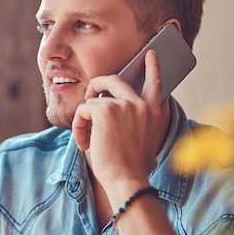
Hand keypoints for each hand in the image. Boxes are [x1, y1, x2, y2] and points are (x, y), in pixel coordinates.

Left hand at [72, 50, 163, 199]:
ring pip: (93, 101)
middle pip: (114, 80)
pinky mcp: (105, 109)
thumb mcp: (143, 144)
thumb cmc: (132, 169)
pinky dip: (78, 127)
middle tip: (91, 93)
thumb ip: (135, 125)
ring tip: (88, 141)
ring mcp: (124, 104)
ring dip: (85, 121)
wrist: (127, 180)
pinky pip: (83, 110)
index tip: (150, 54)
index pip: (155, 82)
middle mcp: (141, 104)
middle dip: (98, 83)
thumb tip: (116, 115)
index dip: (152, 66)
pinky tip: (84, 143)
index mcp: (154, 112)